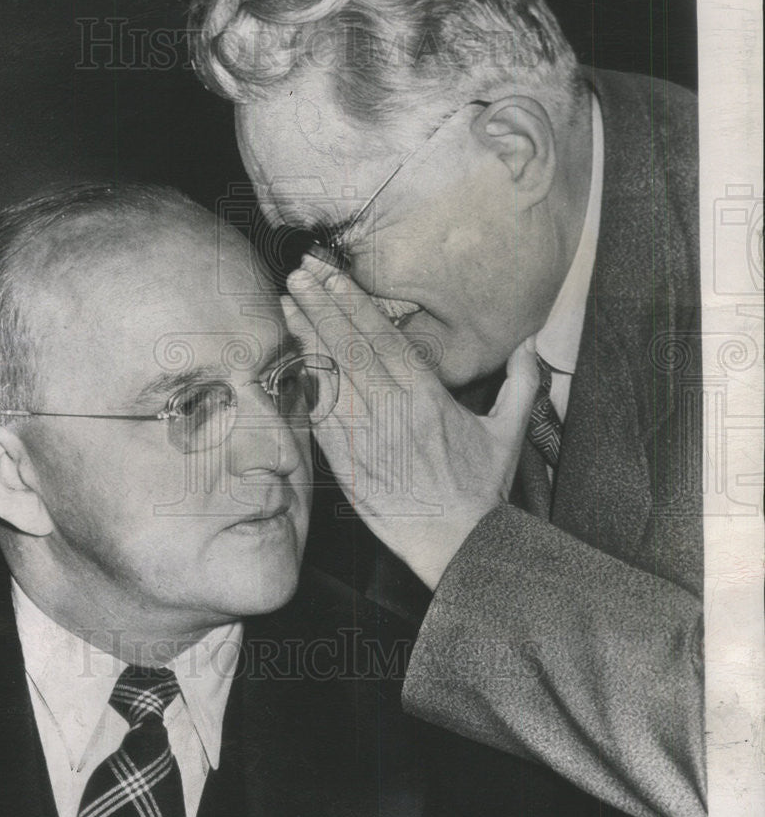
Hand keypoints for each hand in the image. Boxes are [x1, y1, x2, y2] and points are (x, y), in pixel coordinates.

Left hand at [283, 256, 537, 589]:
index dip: (353, 301)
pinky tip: (292, 360)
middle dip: (322, 304)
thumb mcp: (508, 432)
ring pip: (329, 376)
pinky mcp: (347, 463)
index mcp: (426, 396)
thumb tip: (529, 346)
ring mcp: (365, 436)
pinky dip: (306, 386)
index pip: (383, 336)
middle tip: (299, 272)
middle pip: (350, 346)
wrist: (458, 544)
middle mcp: (392, 409)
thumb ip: (519, 384)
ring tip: (287, 303)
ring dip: (306, 337)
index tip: (331, 274)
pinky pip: (320, 417)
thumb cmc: (481, 489)